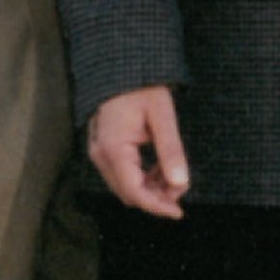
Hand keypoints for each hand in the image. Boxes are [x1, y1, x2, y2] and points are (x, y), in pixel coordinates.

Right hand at [86, 86, 191, 219]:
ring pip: (125, 187)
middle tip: (181, 188)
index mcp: (114, 148)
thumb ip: (171, 151)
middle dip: (156, 198)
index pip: (135, 191)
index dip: (157, 206)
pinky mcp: (102, 150)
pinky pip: (122, 175)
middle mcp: (100, 155)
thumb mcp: (162, 116)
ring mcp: (98, 153)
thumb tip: (181, 184)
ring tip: (173, 176)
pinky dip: (142, 178)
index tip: (179, 212)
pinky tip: (160, 169)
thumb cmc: (142, 88)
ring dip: (150, 189)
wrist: (121, 67)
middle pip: (128, 193)